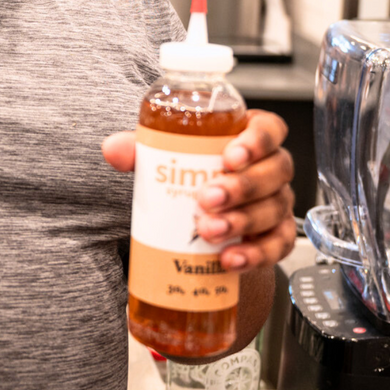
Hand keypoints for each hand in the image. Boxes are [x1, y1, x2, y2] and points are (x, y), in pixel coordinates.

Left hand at [103, 109, 296, 272]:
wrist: (196, 217)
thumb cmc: (188, 175)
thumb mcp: (164, 157)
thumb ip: (138, 150)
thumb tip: (113, 150)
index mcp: (249, 139)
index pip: (268, 130)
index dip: (256, 141)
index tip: (230, 157)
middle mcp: (271, 169)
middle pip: (274, 172)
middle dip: (242, 187)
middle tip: (206, 199)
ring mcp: (276, 203)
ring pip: (274, 210)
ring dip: (243, 222)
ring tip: (209, 232)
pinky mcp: (275, 237)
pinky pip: (277, 246)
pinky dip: (256, 255)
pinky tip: (230, 260)